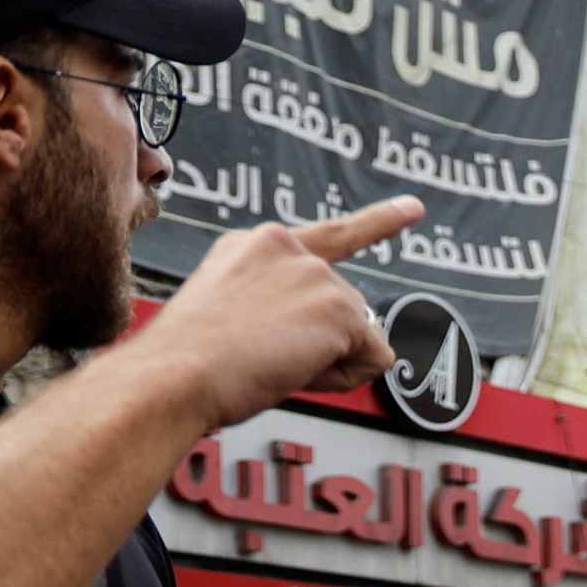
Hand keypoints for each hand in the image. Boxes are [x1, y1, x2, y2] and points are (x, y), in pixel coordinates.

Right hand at [128, 195, 426, 421]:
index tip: (413, 208)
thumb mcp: (228, 312)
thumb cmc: (188, 359)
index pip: (330, 236)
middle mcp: (287, 248)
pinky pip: (376, 359)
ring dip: (327, 363)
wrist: (173, 374)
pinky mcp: (339, 307)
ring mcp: (315, 274)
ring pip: (359, 336)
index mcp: (255, 246)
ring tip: (269, 361)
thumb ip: (277, 305)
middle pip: (345, 310)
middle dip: (320, 345)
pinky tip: (295, 368)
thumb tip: (327, 333)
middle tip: (262, 355)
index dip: (379, 223)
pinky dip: (344, 378)